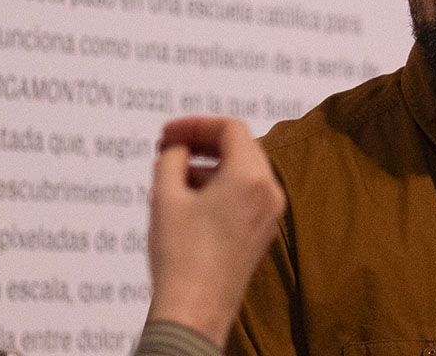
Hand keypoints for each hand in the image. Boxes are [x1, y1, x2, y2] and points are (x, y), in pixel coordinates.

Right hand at [146, 117, 284, 347]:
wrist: (195, 311)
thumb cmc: (181, 259)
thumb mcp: (165, 196)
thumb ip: (171, 158)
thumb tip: (178, 149)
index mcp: (251, 177)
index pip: (230, 128)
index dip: (196, 124)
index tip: (170, 133)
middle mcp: (269, 192)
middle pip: (241, 146)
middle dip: (204, 142)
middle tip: (171, 146)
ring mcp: (270, 213)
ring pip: (244, 170)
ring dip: (211, 164)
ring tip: (175, 175)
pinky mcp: (263, 230)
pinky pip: (246, 193)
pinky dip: (221, 186)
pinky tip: (190, 198)